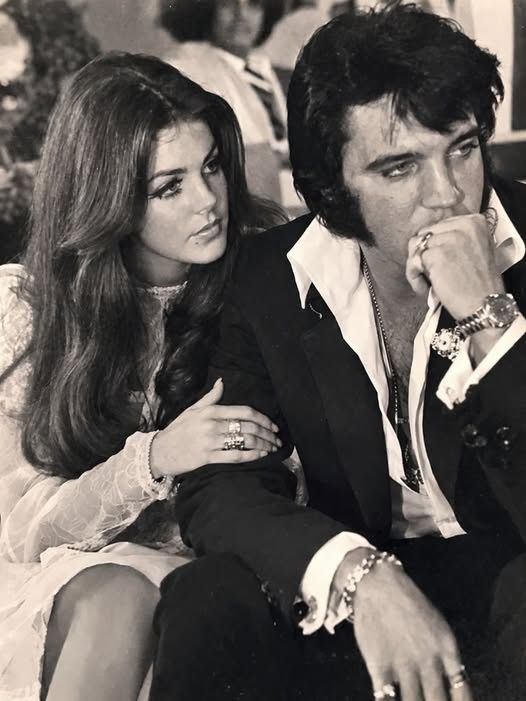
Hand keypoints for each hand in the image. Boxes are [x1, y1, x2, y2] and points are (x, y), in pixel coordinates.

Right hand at [150, 378, 281, 477]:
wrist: (158, 452)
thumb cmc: (177, 430)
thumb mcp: (192, 410)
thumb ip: (211, 398)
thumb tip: (222, 382)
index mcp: (210, 411)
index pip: (244, 412)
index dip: (263, 418)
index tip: (273, 426)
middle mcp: (211, 425)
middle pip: (248, 427)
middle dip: (267, 434)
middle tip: (277, 439)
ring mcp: (209, 442)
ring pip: (244, 441)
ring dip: (263, 445)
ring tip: (272, 448)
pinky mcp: (207, 458)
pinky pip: (234, 456)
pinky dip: (251, 456)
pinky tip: (260, 455)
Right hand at [329, 549, 471, 700]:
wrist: (377, 583)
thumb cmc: (407, 602)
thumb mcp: (436, 625)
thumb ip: (444, 656)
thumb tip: (450, 684)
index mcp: (446, 649)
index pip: (461, 692)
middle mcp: (429, 661)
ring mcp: (404, 666)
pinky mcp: (380, 666)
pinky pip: (386, 699)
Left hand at [405, 209, 503, 320]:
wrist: (484, 304)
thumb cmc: (477, 284)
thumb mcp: (474, 250)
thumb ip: (454, 239)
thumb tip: (426, 239)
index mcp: (474, 222)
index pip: (438, 226)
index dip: (434, 246)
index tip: (438, 262)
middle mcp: (464, 225)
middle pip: (424, 234)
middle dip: (422, 254)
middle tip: (429, 273)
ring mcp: (450, 239)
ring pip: (415, 246)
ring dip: (416, 266)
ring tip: (426, 282)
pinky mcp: (437, 254)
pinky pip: (413, 261)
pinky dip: (414, 277)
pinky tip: (424, 288)